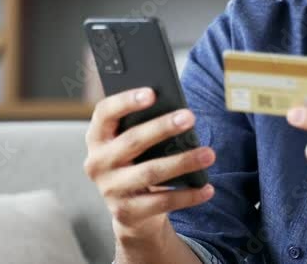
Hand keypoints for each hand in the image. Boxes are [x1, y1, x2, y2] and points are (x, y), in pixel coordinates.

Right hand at [83, 87, 215, 241]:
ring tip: (209, 154)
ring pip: (150, 172)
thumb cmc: (137, 163)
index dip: (126, 101)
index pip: (105, 113)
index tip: (152, 93)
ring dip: (183, 161)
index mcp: (97, 138)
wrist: (130, 212)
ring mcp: (110, 189)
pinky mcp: (127, 212)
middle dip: (162, 127)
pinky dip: (188, 195)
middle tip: (190, 117)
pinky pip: (162, 202)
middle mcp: (98, 163)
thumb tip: (177, 112)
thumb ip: (143, 126)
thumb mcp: (133, 145)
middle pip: (132, 141)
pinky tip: (207, 187)